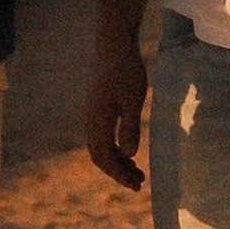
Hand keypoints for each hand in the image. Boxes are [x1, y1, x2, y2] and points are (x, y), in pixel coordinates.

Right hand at [84, 11, 149, 193]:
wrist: (113, 43)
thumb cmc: (126, 69)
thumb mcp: (134, 99)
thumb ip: (130, 127)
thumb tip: (128, 154)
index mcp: (97, 120)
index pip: (104, 157)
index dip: (119, 174)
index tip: (136, 185)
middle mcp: (90, 120)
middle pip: (99, 156)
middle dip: (117, 172)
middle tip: (139, 183)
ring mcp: (92, 114)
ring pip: (99, 147)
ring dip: (116, 162)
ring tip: (137, 171)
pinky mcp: (97, 108)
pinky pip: (101, 137)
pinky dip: (114, 149)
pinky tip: (128, 151)